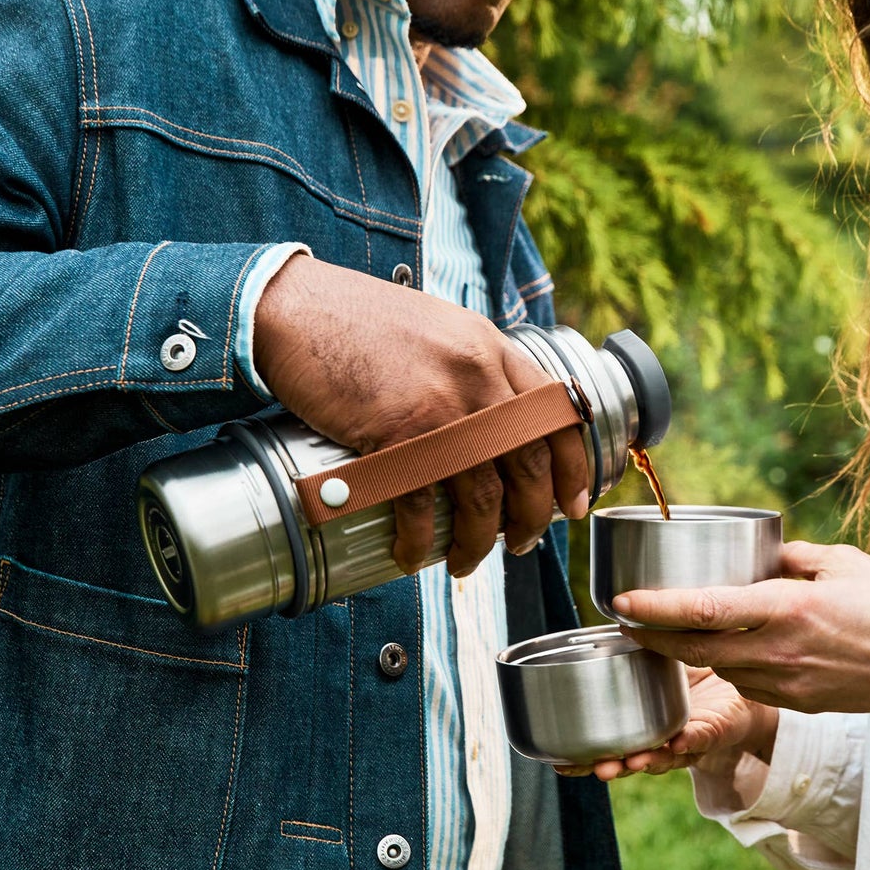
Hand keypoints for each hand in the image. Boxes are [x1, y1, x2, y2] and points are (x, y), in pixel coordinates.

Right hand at [252, 254, 588, 575]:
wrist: (296, 308)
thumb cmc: (356, 320)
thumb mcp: (437, 329)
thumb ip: (469, 367)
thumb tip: (491, 421)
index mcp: (492, 349)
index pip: (556, 415)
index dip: (572, 468)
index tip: (573, 504)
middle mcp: (479, 377)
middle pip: (527, 464)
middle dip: (531, 517)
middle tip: (522, 543)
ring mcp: (441, 407)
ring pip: (482, 496)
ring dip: (479, 541)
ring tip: (467, 562)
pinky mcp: (397, 434)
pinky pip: (423, 505)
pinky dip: (420, 541)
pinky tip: (412, 555)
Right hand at [554, 667, 777, 780]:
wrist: (746, 681)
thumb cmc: (700, 674)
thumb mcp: (663, 660)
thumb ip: (641, 647)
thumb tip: (615, 610)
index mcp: (643, 725)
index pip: (609, 746)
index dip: (583, 757)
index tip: (558, 762)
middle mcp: (663, 739)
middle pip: (632, 760)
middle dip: (611, 766)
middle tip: (591, 768)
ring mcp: (690, 738)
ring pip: (666, 757)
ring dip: (647, 760)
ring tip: (631, 761)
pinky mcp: (718, 728)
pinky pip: (704, 737)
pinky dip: (690, 741)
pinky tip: (677, 742)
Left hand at [611, 541, 869, 714]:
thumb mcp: (842, 562)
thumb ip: (792, 557)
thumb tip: (759, 554)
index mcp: (787, 608)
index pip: (703, 610)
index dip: (654, 608)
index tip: (620, 600)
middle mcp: (779, 651)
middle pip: (695, 648)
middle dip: (653, 636)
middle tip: (625, 617)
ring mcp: (788, 684)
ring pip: (720, 669)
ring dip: (689, 653)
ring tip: (666, 630)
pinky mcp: (799, 703)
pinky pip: (749, 685)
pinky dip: (731, 667)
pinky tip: (728, 649)